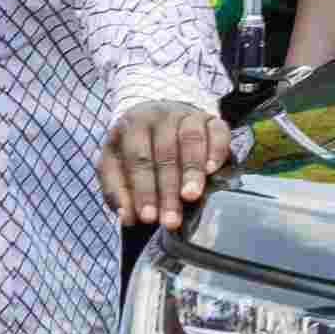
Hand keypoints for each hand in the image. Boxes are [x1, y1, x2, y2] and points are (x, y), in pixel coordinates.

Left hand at [101, 100, 230, 227]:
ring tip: (191, 197)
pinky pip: (219, 131)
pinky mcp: (212, 118)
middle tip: (171, 219)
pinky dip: (217, 150)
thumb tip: (127, 216)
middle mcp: (161, 115)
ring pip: (192, 140)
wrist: (159, 117)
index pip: (139, 160)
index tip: (148, 218)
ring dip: (192, 171)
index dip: (143, 190)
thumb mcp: (115, 163)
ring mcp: (188, 114)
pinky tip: (212, 170)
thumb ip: (116, 189)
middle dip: (168, 189)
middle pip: (166, 153)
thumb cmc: (135, 148)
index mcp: (132, 124)